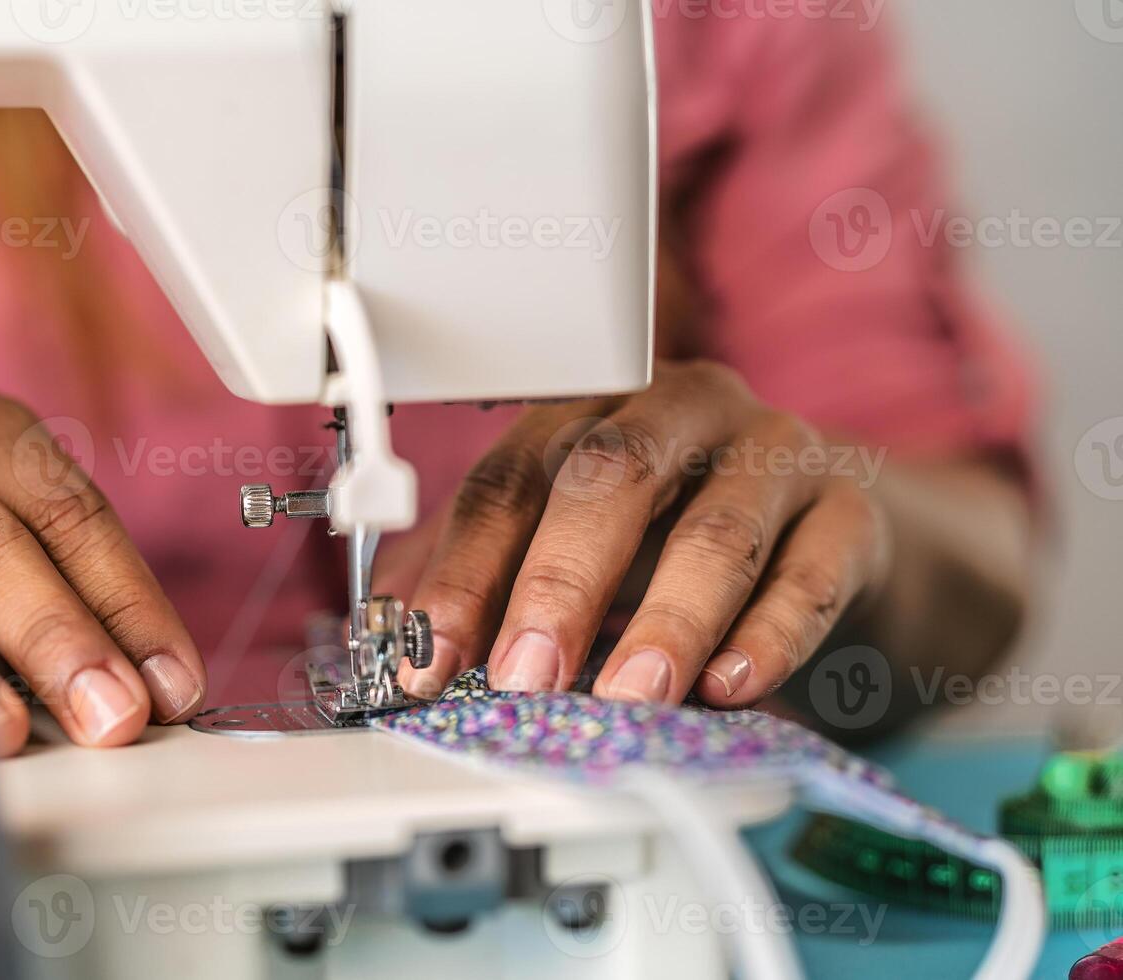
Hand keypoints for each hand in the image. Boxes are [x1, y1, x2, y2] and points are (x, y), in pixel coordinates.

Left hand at [395, 360, 891, 706]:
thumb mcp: (579, 544)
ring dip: (667, 622)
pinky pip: (812, 569)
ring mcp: (774, 452)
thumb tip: (393, 636)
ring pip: (718, 528)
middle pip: (611, 478)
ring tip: (631, 696)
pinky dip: (770, 634)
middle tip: (526, 675)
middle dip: (559, 583)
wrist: (829, 530)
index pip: (513, 479)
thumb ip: (493, 575)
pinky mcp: (850, 510)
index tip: (432, 656)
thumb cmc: (678, 533)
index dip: (466, 569)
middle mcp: (681, 412)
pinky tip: (731, 686)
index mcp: (594, 413)